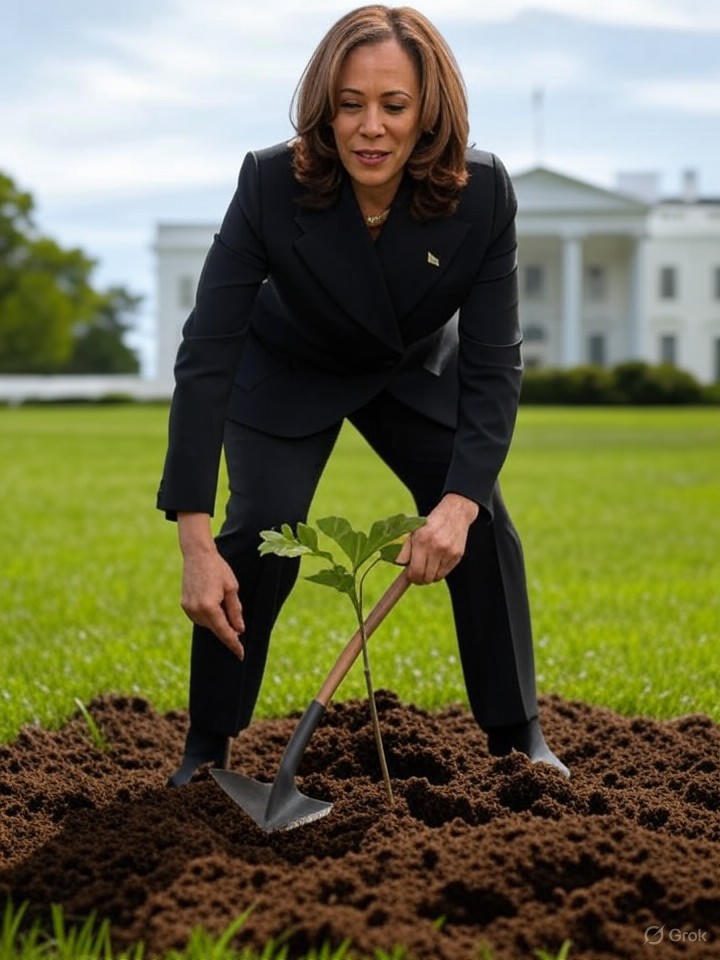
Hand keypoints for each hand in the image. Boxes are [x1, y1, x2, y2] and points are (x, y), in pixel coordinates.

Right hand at [176, 512, 244, 658]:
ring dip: (217, 622)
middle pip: (215, 629)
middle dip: (227, 631)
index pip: (225, 632)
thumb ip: (235, 611)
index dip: (234, 644)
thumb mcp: (232, 589)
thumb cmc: (218, 569)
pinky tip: (214, 606)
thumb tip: (239, 630)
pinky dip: (208, 617)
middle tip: (238, 630)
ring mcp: (188, 608)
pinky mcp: (184, 605)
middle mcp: (196, 610)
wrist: (197, 555)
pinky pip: (199, 618)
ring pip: (207, 624)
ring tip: (224, 606)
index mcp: (210, 607)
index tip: (241, 655)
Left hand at [395, 493, 478, 583]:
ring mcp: (448, 552)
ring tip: (428, 566)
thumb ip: (404, 549)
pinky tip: (437, 562)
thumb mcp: (413, 532)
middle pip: (425, 577)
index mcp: (421, 540)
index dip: (411, 577)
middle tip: (417, 575)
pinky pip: (444, 573)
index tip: (410, 576)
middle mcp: (435, 546)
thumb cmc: (430, 525)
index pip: (415, 571)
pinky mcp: (457, 555)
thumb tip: (399, 565)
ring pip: (435, 577)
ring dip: (429, 576)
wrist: (454, 513)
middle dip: (419, 579)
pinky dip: (439, 572)